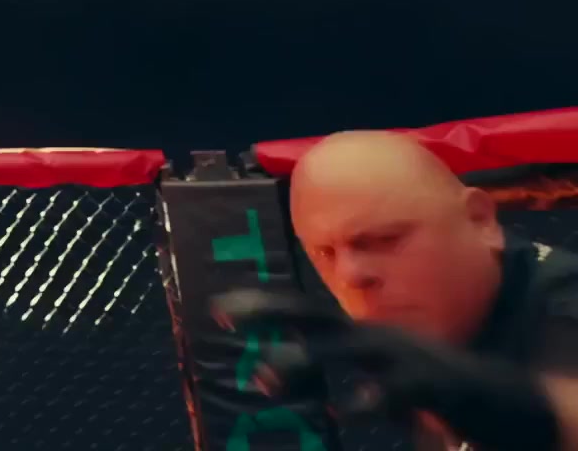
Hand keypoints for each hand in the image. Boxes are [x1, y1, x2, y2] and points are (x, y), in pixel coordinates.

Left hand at [213, 289, 559, 450]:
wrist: (499, 396)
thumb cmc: (422, 385)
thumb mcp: (364, 374)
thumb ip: (319, 377)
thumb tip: (264, 378)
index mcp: (358, 332)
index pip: (303, 311)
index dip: (263, 307)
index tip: (218, 310)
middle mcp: (375, 335)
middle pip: (316, 314)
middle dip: (271, 312)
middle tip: (228, 318)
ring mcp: (405, 355)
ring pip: (348, 349)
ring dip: (305, 360)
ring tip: (265, 377)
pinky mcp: (434, 383)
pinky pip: (400, 388)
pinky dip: (373, 396)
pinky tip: (348, 409)